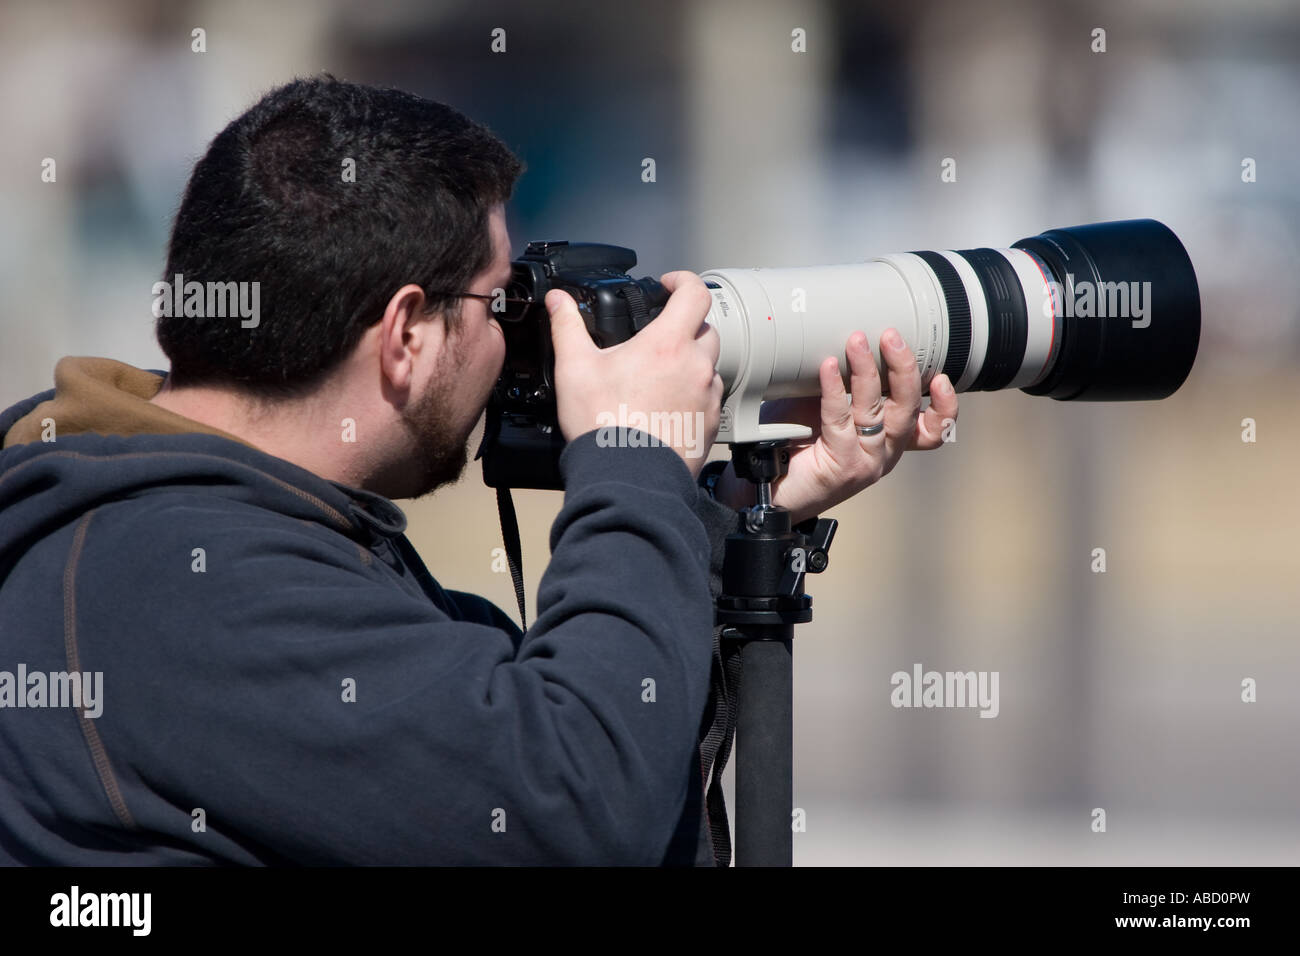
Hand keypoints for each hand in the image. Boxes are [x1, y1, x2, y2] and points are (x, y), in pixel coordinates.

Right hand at [546, 271, 722, 478]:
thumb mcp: (575, 369)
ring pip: (709, 366)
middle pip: (705, 330)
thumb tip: (557, 301)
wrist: (627, 479)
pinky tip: (666, 407)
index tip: (669, 285)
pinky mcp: (711, 424)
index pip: (695, 293)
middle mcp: (696, 367)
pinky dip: (694, 395)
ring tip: (659, 378)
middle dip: (686, 326)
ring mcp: (708, 397)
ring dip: (690, 364)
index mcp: (667, 344)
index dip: (683, 281)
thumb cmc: (604, 425)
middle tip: (659, 338)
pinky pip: (710, 399)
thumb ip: (567, 326)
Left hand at [714, 328, 958, 523]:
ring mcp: (864, 461)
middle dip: (904, 369)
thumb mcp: (828, 406)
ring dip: (867, 371)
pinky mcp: (841, 466)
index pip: (932, 428)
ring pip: (877, 413)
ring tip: (856, 342)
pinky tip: (828, 367)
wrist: (766, 483)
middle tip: (891, 336)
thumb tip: (849, 339)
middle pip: (908, 410)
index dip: (945, 405)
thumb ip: (847, 383)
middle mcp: (883, 452)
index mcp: (889, 440)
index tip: (941, 376)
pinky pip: (841, 421)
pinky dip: (835, 390)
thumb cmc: (795, 440)